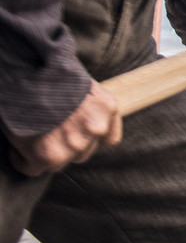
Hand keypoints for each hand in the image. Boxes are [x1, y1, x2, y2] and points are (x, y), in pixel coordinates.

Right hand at [7, 80, 121, 175]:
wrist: (28, 73)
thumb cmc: (53, 76)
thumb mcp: (84, 85)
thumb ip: (92, 108)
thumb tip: (86, 126)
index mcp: (107, 108)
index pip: (108, 139)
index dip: (89, 138)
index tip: (76, 132)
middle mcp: (95, 129)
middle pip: (83, 153)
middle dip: (67, 146)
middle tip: (50, 132)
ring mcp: (73, 145)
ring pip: (60, 163)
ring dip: (47, 154)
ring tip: (34, 136)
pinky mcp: (47, 156)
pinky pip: (33, 169)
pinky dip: (23, 161)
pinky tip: (20, 147)